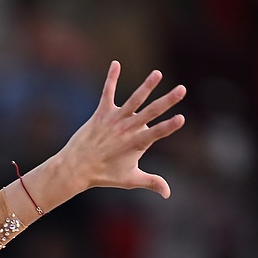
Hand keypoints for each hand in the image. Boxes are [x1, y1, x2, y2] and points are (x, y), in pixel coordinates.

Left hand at [59, 61, 185, 197]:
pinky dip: (111, 78)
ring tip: (157, 73)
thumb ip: (151, 182)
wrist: (76, 168)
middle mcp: (127, 129)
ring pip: (133, 100)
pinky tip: (115, 63)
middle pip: (150, 113)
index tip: (181, 118)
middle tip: (182, 89)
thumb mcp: (130, 179)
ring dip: (146, 86)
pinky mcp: (101, 113)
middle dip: (167, 101)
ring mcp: (114, 120)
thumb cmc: (104, 175)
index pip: (157, 133)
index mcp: (136, 144)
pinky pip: (107, 92)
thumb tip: (168, 194)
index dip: (169, 126)